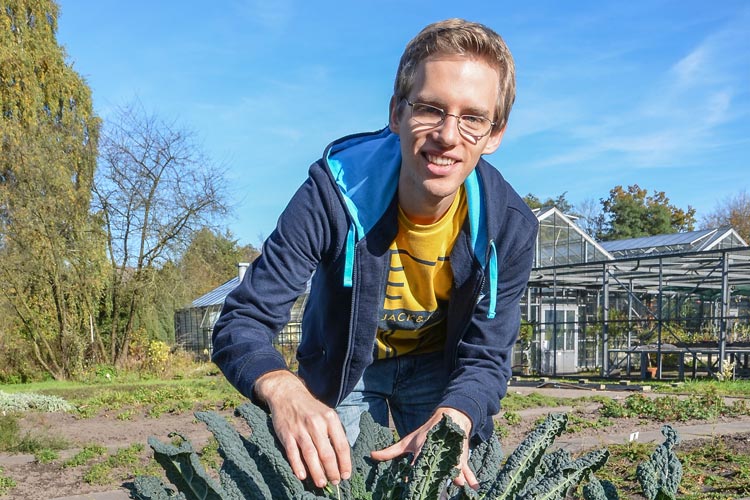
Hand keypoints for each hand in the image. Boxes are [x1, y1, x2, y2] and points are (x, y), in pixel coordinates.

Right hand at [254, 370, 351, 487]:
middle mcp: (316, 424)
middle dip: (332, 471)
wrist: (287, 394)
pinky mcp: (286, 434)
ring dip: (317, 472)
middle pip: (327, 453)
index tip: (346, 475)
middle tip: (335, 482)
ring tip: (322, 484)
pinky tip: (302, 476)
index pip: (341, 445)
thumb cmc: (310, 408)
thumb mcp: (327, 414)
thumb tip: (342, 457)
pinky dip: (297, 466)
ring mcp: (300, 429)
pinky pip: (293, 453)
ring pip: (310, 455)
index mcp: (330, 419)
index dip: (345, 463)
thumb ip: (334, 432)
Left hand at [369, 407, 477, 488]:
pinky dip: (471, 481)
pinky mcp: (462, 460)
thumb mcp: (408, 442)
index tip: (409, 494)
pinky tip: (475, 489)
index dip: (412, 485)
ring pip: (453, 476)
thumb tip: (372, 455)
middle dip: (435, 491)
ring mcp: (451, 460)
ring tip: (450, 495)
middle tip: (435, 498)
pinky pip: (468, 473)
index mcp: (421, 455)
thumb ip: (391, 452)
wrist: (451, 419)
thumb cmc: (427, 433)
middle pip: (436, 479)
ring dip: (453, 485)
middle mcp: (437, 459)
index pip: (415, 473)